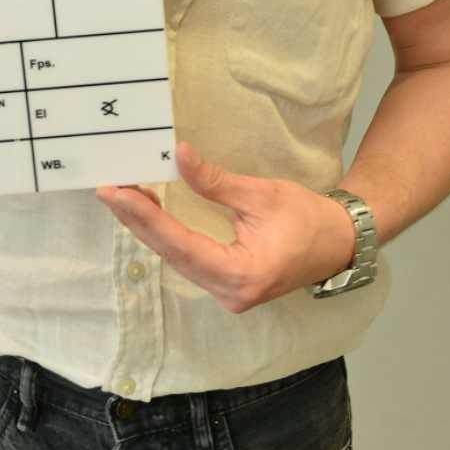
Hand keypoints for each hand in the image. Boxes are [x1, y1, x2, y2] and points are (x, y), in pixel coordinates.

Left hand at [95, 141, 356, 313]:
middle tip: (109, 190)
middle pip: (173, 255)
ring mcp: (228, 294)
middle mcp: (230, 293)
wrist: (341, 242)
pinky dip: (167, 237)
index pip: (181, 245)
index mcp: (242, 274)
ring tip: (122, 198)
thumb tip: (178, 156)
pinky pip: (189, 260)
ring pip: (178, 260)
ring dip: (149, 229)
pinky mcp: (227, 285)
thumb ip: (214, 181)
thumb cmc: (307, 217)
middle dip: (139, 222)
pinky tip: (148, 215)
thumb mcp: (261, 194)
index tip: (117, 194)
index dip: (146, 218)